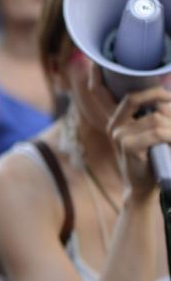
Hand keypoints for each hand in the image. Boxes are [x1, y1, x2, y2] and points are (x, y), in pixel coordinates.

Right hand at [107, 85, 170, 199]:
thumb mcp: (147, 136)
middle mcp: (115, 127)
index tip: (168, 96)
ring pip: (157, 120)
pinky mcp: (128, 147)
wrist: (142, 188)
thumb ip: (152, 119)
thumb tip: (168, 102)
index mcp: (117, 122)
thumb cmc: (149, 160)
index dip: (153, 92)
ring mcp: (119, 136)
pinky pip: (157, 133)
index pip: (132, 97)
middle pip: (152, 109)